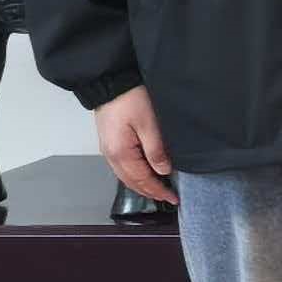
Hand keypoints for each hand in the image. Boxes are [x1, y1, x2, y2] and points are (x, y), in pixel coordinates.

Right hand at [94, 84, 175, 205]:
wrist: (110, 82)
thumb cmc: (131, 99)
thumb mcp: (149, 124)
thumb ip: (156, 150)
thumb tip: (163, 171)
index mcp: (120, 153)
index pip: (141, 180)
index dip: (158, 191)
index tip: (173, 198)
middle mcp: (111, 155)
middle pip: (131, 181)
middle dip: (150, 191)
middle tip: (168, 197)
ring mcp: (108, 149)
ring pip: (126, 175)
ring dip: (142, 184)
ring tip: (159, 189)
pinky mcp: (110, 142)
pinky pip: (122, 166)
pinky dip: (135, 174)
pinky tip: (145, 173)